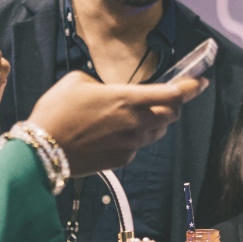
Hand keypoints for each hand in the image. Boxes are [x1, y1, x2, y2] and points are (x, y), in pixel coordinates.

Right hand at [26, 70, 205, 175]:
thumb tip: (110, 90)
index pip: (172, 94)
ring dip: (155, 121)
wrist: (41, 150)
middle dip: (172, 105)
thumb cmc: (56, 112)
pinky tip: (115, 132)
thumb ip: (103, 84)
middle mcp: (135, 123)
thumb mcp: (77, 81)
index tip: (200, 82)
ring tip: (136, 115)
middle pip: (171, 115)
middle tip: (164, 99)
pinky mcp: (122, 160)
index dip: (190, 87)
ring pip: (157, 132)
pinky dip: (135, 137)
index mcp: (127, 99)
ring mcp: (130, 144)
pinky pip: (138, 146)